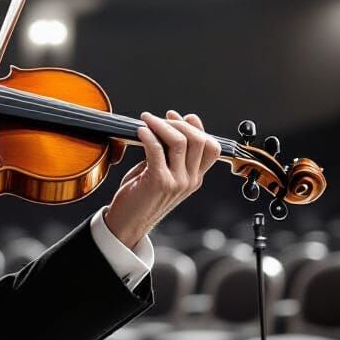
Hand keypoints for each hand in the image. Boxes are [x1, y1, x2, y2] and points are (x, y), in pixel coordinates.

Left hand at [103, 109, 220, 249]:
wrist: (128, 222)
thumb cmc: (141, 195)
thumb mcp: (162, 172)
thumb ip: (169, 152)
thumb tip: (172, 122)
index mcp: (195, 178)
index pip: (212, 148)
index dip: (197, 127)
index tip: (176, 116)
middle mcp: (190, 180)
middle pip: (197, 140)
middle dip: (177, 123)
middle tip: (158, 118)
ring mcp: (176, 182)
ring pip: (179, 142)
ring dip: (160, 125)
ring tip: (146, 119)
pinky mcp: (158, 182)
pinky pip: (156, 150)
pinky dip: (148, 135)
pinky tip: (139, 130)